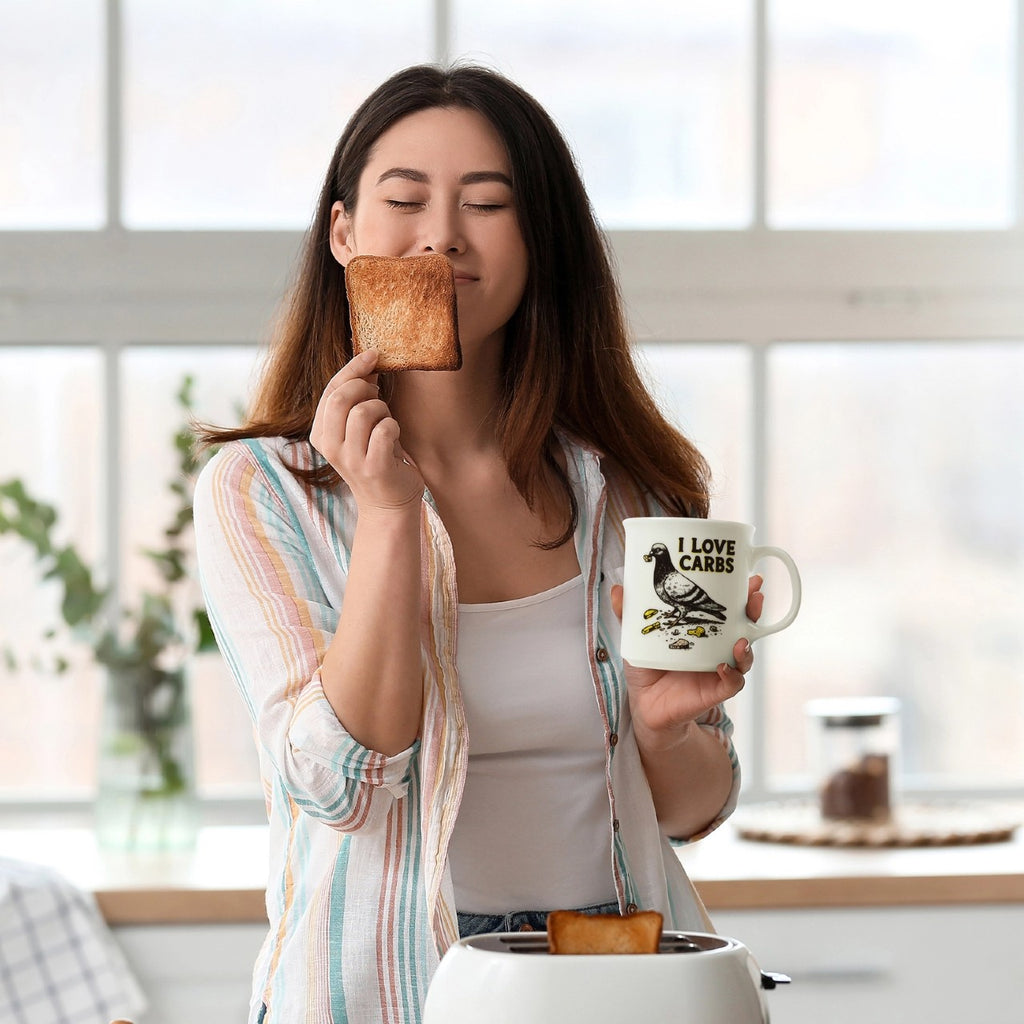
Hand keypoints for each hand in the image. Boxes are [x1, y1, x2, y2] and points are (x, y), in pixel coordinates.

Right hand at [310, 350, 423, 513]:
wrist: (388, 504)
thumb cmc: (377, 458)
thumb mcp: (359, 428)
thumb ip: (357, 400)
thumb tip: (368, 362)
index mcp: (320, 434)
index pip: (330, 391)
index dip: (352, 368)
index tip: (373, 355)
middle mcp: (330, 447)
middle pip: (341, 398)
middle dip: (365, 387)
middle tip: (379, 395)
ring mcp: (350, 460)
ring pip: (364, 412)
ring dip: (383, 410)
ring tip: (386, 423)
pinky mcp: (373, 468)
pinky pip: (385, 430)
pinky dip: (394, 427)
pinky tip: (394, 439)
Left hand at [610, 575, 763, 749]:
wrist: (645, 702)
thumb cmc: (647, 665)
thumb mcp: (636, 636)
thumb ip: (628, 614)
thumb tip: (617, 589)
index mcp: (703, 629)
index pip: (728, 607)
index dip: (742, 593)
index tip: (750, 579)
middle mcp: (716, 646)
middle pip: (745, 626)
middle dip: (753, 611)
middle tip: (755, 598)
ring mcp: (718, 668)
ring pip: (744, 656)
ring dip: (747, 647)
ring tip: (741, 640)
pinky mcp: (714, 691)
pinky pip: (732, 683)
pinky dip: (732, 675)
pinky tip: (722, 667)